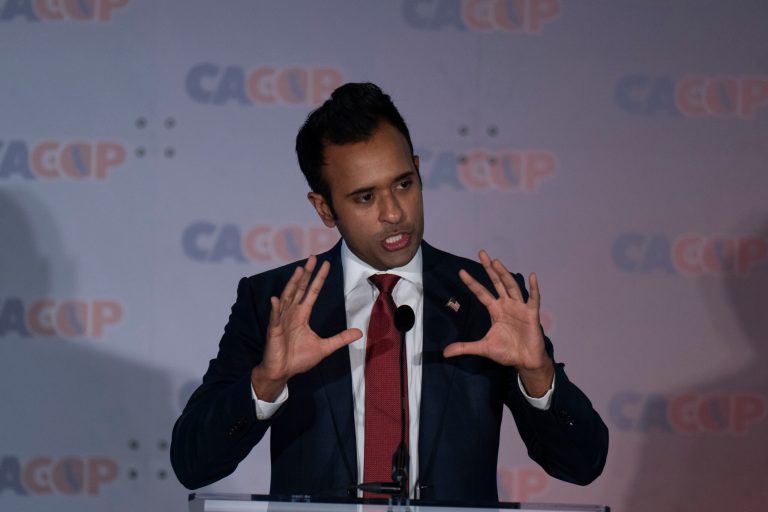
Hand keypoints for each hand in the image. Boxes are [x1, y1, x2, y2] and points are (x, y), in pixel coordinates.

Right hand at [251, 255, 361, 400]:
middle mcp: (292, 313)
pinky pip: (275, 318)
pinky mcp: (274, 331)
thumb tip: (359, 333)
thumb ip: (340, 338)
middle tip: (313, 257)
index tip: (325, 265)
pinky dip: (275, 309)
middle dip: (307, 273)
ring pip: (287, 298)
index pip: (312, 292)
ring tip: (299, 271)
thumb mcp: (325, 347)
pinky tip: (276, 299)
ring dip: (292, 284)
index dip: (319, 279)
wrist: (282, 372)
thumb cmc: (299, 359)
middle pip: (300, 289)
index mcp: (302, 315)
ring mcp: (281, 320)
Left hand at [443, 250, 553, 396]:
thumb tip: (445, 353)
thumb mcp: (483, 348)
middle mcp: (507, 305)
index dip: (472, 282)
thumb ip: (465, 348)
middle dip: (489, 269)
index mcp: (495, 310)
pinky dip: (534, 288)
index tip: (461, 271)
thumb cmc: (507, 352)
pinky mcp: (531, 314)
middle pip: (497, 283)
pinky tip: (532, 276)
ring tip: (496, 262)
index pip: (481, 293)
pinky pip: (534, 298)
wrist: (525, 361)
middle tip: (482, 253)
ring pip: (511, 286)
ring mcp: (520, 307)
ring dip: (504, 274)